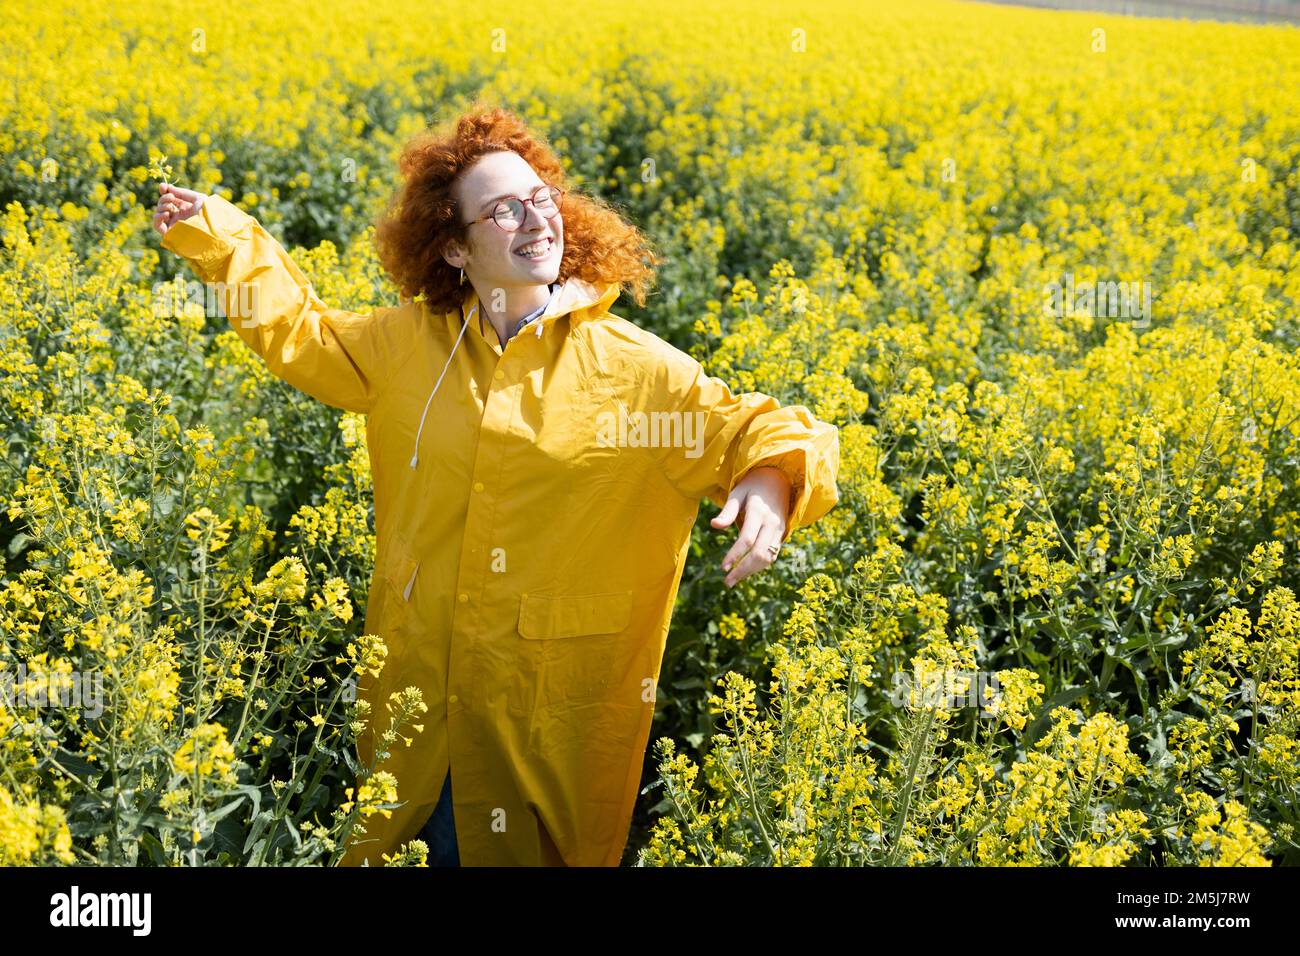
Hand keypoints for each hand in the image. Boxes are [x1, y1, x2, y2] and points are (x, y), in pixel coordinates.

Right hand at [153, 183, 205, 236]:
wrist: (210, 229)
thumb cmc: (208, 214)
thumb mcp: (198, 198)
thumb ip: (182, 192)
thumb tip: (168, 188)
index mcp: (185, 209)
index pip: (169, 200)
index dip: (164, 192)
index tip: (163, 186)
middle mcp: (178, 217)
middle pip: (162, 205)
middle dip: (164, 198)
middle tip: (171, 197)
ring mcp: (173, 225)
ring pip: (158, 213)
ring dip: (161, 206)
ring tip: (170, 207)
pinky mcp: (170, 233)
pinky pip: (156, 225)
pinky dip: (158, 217)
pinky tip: (167, 214)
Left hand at [712, 465, 791, 587]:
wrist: (779, 480)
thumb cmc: (752, 487)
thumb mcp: (737, 493)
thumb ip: (727, 511)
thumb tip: (714, 526)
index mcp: (758, 511)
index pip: (747, 538)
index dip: (735, 554)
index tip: (723, 567)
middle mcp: (771, 522)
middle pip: (759, 553)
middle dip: (743, 570)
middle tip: (727, 582)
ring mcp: (779, 530)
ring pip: (767, 557)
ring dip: (751, 571)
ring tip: (733, 580)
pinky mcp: (782, 535)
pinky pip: (772, 555)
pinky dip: (759, 566)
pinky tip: (745, 571)